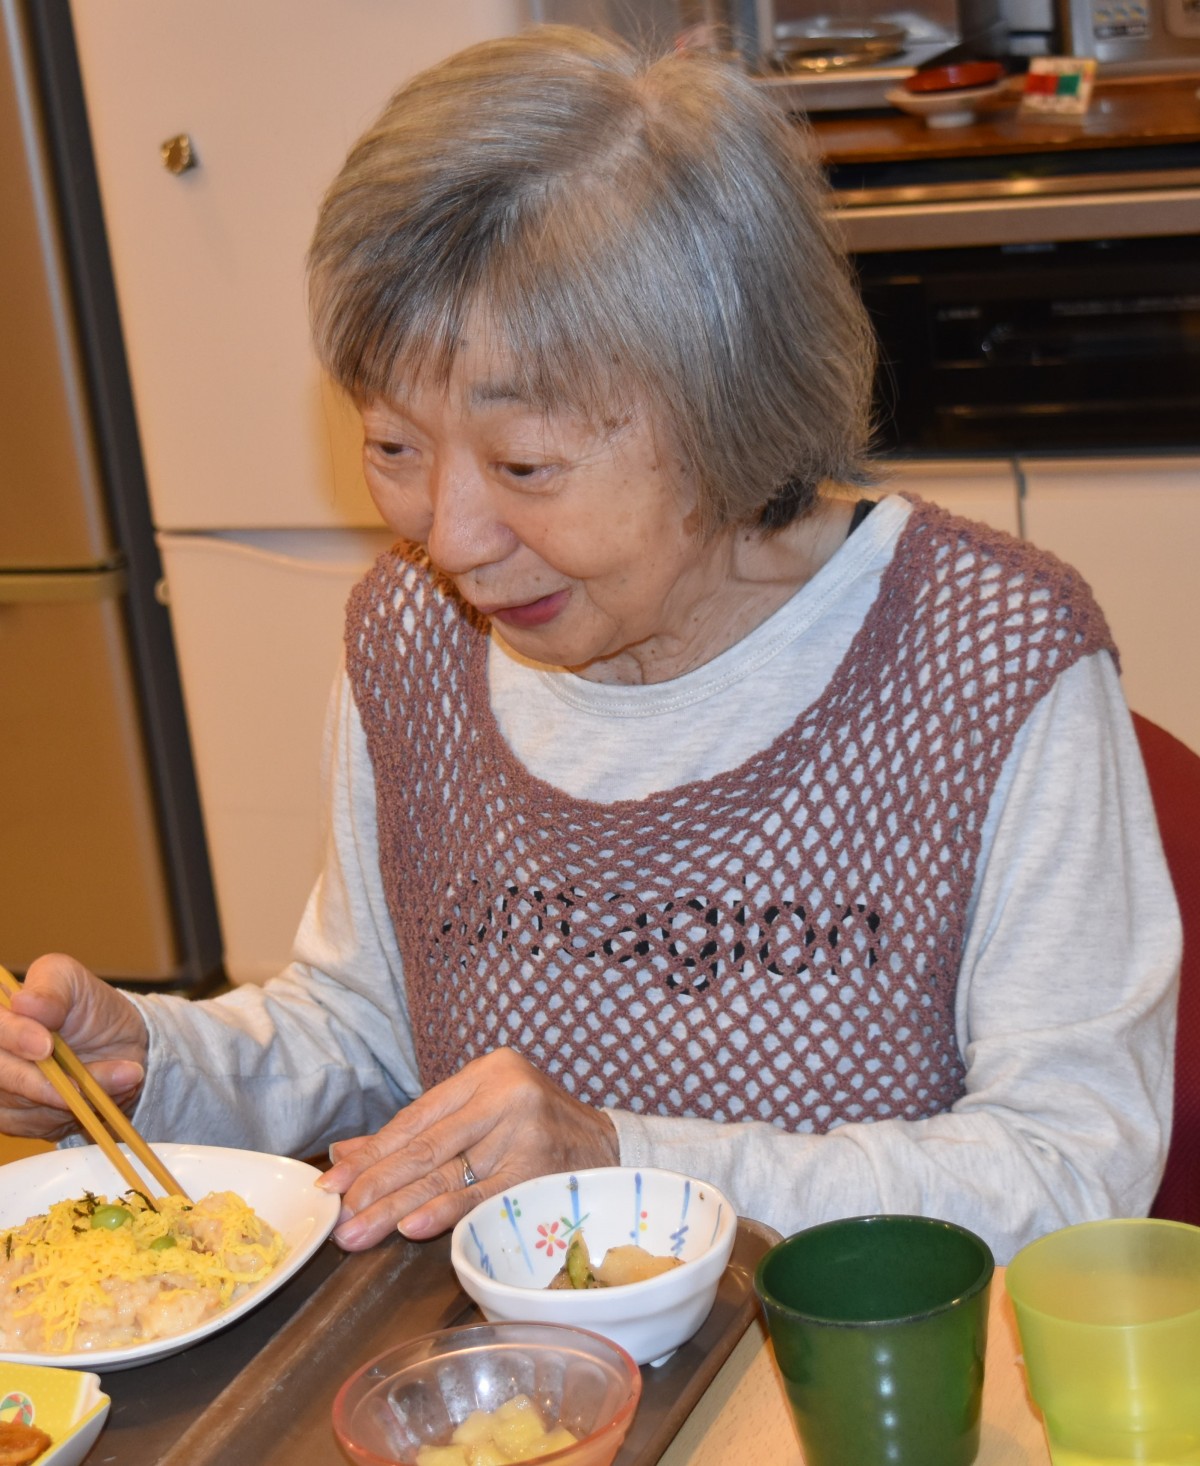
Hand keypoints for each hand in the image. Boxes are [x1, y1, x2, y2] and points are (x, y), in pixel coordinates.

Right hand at [0, 953, 148, 1138]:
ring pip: (20, 1105)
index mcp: (0, 1017)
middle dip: (47, 1082)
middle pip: (1, 1075)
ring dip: (73, 1098)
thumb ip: (51, 988)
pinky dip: (72, 1114)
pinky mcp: (14, 1118)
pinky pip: (34, 1125)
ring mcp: (1, 1088)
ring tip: (120, 1078)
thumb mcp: (74, 982)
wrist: (119, 1047)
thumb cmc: (89, 1008)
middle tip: (88, 1081)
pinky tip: (100, 1097)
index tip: (45, 1047)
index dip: (14, 1037)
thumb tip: (24, 1002)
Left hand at [318, 1047, 618, 1250]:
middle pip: (426, 1148)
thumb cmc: (536, 1129)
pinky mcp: (537, 1170)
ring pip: (446, 1175)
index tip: (333, 1184)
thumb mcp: (481, 1112)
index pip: (416, 1117)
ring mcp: (523, 1133)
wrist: (610, 1148)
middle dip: (375, 1186)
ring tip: (358, 1232)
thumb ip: (418, 1131)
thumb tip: (344, 1153)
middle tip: (337, 1218)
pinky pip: (480, 1197)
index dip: (371, 1153)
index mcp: (486, 1073)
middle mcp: (504, 1096)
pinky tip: (411, 1227)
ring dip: (396, 1208)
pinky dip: (443, 1214)